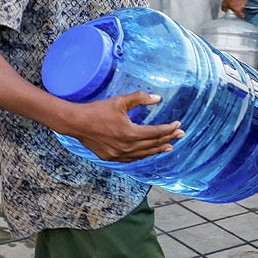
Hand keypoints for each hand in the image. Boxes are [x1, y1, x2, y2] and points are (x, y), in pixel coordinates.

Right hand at [66, 91, 184, 161]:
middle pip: (153, 144)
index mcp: (130, 133)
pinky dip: (142, 155)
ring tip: (168, 147)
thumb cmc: (97, 111)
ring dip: (157, 150)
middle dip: (168, 139)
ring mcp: (119, 155)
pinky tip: (147, 153)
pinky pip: (132, 159)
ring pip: (144, 154)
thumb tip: (157, 98)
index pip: (156, 133)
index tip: (178, 125)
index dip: (169, 129)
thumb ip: (139, 98)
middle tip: (180, 135)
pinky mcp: (111, 158)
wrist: (77, 123)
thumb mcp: (119, 101)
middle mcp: (127, 147)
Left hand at [221, 0, 246, 17]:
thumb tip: (225, 10)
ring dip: (240, 4)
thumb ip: (225, 9)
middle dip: (238, 9)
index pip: (242, 16)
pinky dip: (241, 0)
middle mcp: (242, 7)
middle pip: (241, 10)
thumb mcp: (224, 4)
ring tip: (236, 1)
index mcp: (237, 10)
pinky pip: (244, 1)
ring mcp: (245, 3)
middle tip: (234, 6)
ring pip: (242, 5)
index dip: (240, 16)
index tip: (239, 15)